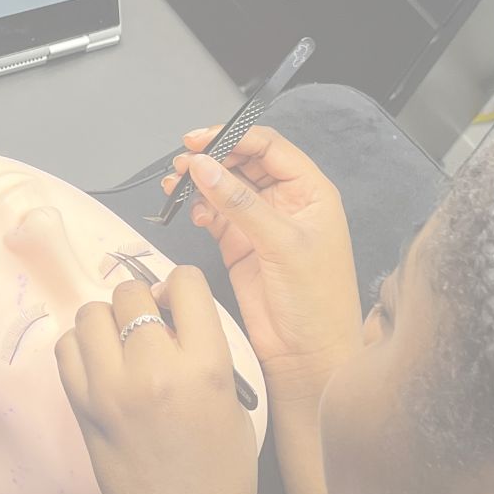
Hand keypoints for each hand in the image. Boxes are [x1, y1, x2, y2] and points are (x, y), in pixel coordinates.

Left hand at [55, 267, 257, 493]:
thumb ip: (203, 349)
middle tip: (152, 326)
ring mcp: (109, 388)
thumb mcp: (233, 402)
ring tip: (124, 344)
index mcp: (204, 368)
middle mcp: (152, 370)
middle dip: (144, 300)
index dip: (183, 287)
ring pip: (92, 312)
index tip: (181, 302)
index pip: (185, 283)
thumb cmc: (220, 475)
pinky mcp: (81, 405)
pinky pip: (67, 346)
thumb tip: (169, 311)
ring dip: (109, 319)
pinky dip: (82, 345)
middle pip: (132, 291)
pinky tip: (102, 363)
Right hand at [164, 126, 362, 403]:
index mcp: (310, 192)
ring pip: (224, 186)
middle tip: (182, 161)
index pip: (268, 146)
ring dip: (200, 181)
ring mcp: (260, 222)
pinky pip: (215, 213)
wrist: (307, 355)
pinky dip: (200, 207)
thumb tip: (206, 166)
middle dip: (211, 157)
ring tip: (176, 182)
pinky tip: (193, 210)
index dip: (233, 137)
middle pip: (243, 161)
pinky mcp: (239, 244)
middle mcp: (286, 202)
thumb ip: (240, 202)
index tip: (200, 141)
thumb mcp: (282, 244)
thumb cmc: (317, 303)